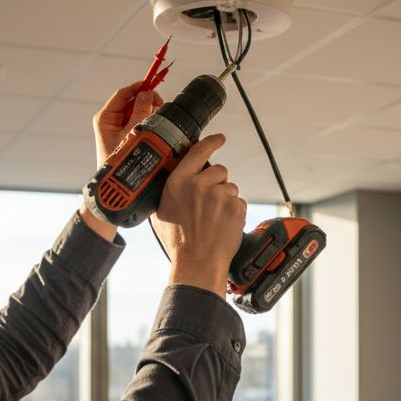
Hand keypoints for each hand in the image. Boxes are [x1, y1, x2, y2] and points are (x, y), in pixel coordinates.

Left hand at [93, 81, 165, 165]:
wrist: (119, 184)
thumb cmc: (119, 161)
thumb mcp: (132, 133)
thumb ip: (140, 111)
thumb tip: (147, 93)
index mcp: (105, 117)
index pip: (122, 94)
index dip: (138, 87)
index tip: (152, 85)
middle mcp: (110, 120)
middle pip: (130, 101)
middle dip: (145, 102)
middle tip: (159, 106)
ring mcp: (117, 127)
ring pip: (136, 110)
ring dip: (148, 112)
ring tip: (155, 121)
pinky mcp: (125, 134)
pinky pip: (138, 121)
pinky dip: (147, 121)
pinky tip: (153, 127)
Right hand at [152, 134, 246, 295]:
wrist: (198, 262)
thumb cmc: (179, 242)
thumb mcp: (161, 212)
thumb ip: (170, 192)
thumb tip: (175, 182)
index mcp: (179, 182)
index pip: (198, 150)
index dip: (212, 141)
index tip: (219, 138)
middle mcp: (199, 184)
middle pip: (219, 170)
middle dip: (217, 183)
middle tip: (208, 205)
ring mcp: (220, 195)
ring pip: (230, 187)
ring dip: (226, 199)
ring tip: (214, 219)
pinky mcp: (236, 206)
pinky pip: (239, 202)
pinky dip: (234, 212)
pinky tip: (223, 225)